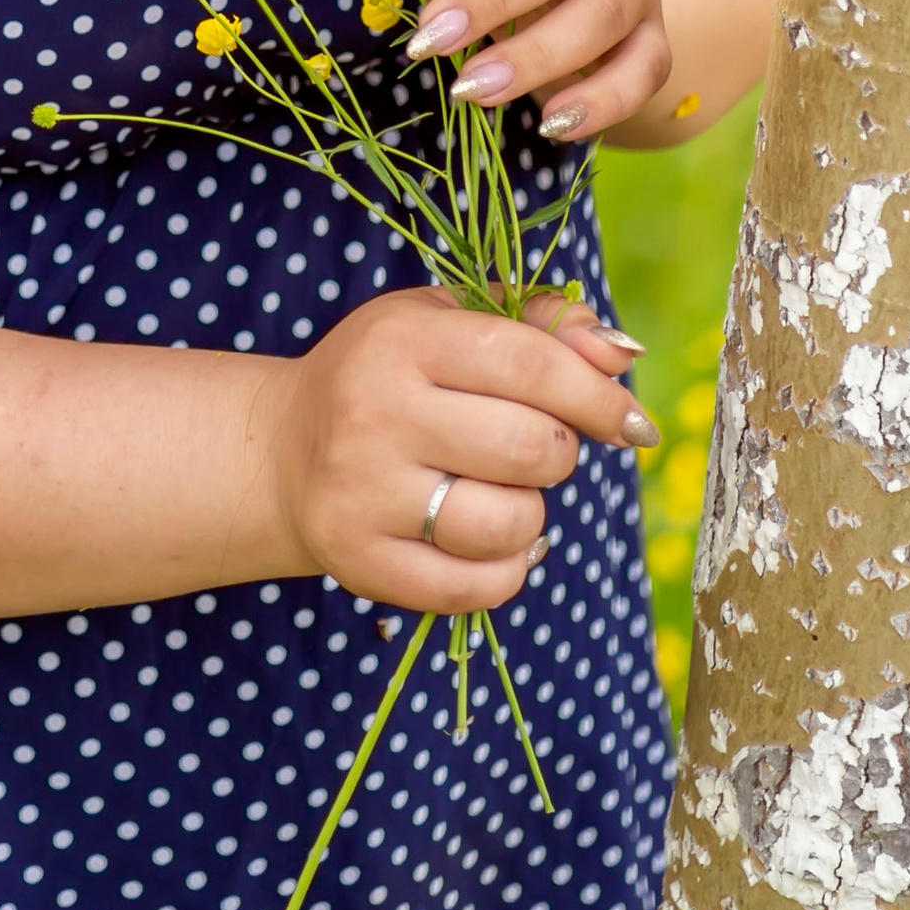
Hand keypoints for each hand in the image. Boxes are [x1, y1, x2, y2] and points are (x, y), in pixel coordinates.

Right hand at [264, 283, 655, 612]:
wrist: (281, 450)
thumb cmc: (386, 376)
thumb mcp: (445, 323)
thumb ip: (538, 324)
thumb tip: (621, 354)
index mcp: (399, 340)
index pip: (531, 364)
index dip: (598, 397)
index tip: (628, 422)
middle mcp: (375, 413)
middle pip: (531, 448)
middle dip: (559, 453)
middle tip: (537, 448)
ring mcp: (363, 493)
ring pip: (511, 524)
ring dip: (530, 514)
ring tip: (500, 493)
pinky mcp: (361, 562)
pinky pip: (479, 587)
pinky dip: (507, 569)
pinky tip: (489, 542)